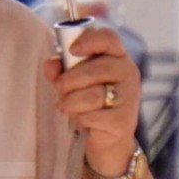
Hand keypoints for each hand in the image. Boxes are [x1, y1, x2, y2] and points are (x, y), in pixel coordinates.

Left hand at [42, 27, 140, 176]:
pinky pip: (93, 116)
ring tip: (66, 105)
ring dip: (71, 101)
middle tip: (59, 88)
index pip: (109, 38)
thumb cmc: (90, 102)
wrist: (109, 139)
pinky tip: (81, 120)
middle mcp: (128, 72)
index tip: (71, 50)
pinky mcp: (124, 120)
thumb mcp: (74, 82)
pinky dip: (80, 119)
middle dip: (69, 80)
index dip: (89, 41)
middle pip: (95, 69)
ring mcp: (129, 96)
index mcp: (117, 56)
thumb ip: (61, 70)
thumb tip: (50, 65)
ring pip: (92, 94)